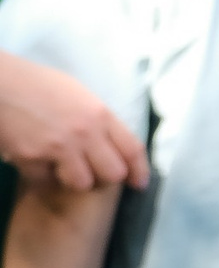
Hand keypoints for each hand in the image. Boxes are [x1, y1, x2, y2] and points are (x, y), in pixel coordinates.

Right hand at [0, 52, 146, 191]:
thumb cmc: (36, 83)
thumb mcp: (78, 94)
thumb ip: (97, 119)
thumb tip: (112, 142)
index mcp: (100, 113)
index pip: (133, 149)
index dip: (140, 171)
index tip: (138, 183)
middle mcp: (84, 132)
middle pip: (113, 174)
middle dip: (105, 178)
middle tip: (93, 173)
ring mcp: (58, 146)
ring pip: (82, 183)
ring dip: (74, 180)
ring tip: (63, 168)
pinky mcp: (31, 157)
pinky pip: (46, 182)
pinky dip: (43, 178)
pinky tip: (38, 165)